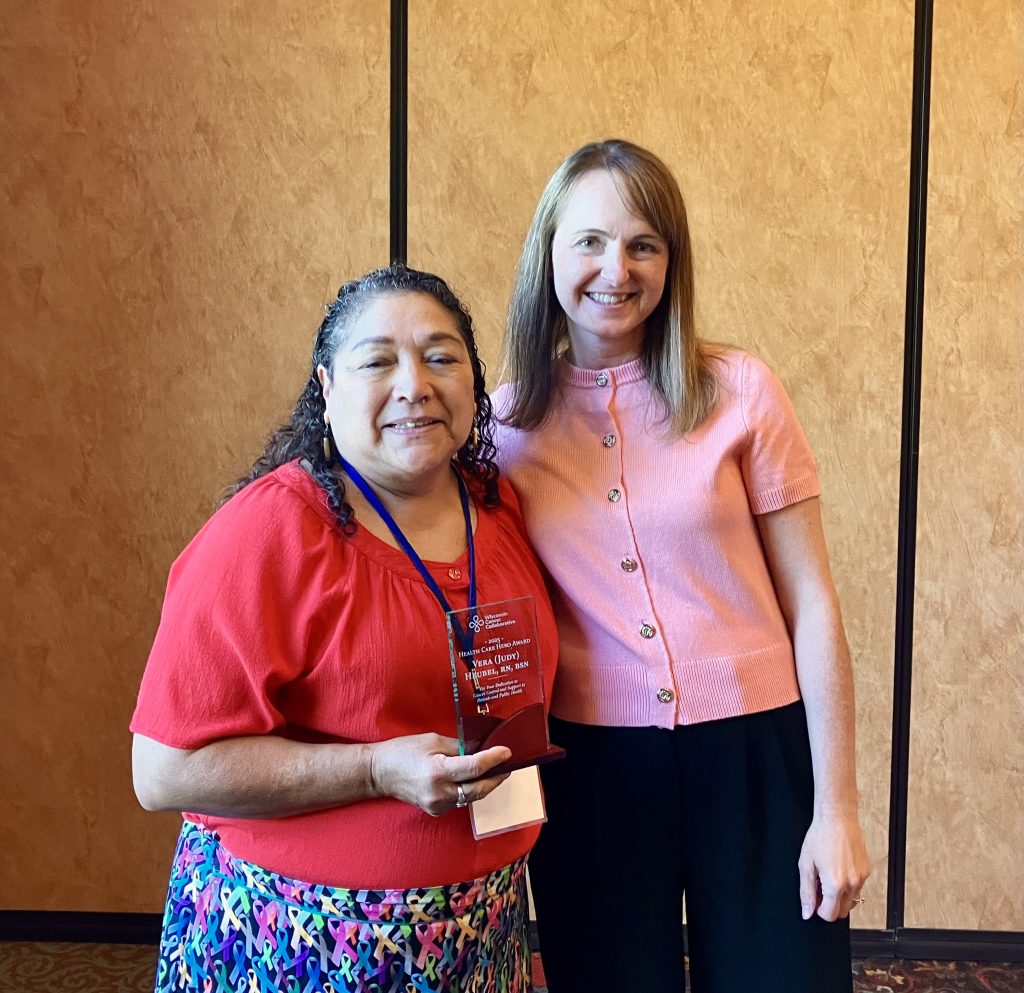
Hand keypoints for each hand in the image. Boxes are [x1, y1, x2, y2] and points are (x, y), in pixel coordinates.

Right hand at [367, 733, 511, 816]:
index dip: (494, 759)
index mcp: (438, 771)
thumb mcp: (433, 740)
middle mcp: (439, 792)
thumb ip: (459, 747)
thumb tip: (480, 749)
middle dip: (496, 777)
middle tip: (507, 765)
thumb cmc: (403, 751)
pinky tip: (474, 780)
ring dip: (485, 784)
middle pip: (479, 788)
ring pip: (471, 797)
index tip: (507, 752)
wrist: (379, 772)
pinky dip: (470, 790)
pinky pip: (460, 801)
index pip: (475, 767)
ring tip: (494, 771)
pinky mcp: (436, 811)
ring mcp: (437, 805)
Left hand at [798, 811, 870, 920]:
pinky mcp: (867, 871)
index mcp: (835, 884)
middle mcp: (852, 883)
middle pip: (842, 912)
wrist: (837, 818)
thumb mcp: (805, 864)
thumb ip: (806, 891)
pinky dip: (848, 885)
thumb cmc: (821, 836)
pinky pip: (858, 888)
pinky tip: (838, 869)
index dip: (819, 910)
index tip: (814, 900)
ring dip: (840, 896)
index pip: (830, 915)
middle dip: (830, 905)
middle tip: (819, 887)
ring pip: (851, 901)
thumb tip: (807, 912)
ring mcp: (862, 878)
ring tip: (828, 876)